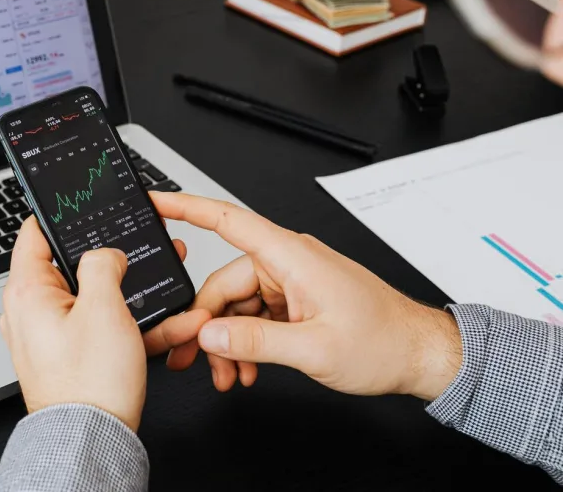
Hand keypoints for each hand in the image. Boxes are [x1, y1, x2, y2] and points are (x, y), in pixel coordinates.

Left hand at [1, 217, 204, 430]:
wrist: (91, 442)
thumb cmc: (89, 383)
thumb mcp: (104, 307)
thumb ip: (103, 264)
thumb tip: (105, 253)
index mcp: (28, 291)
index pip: (34, 233)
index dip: (60, 215)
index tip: (83, 207)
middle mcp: (31, 311)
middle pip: (73, 267)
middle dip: (115, 263)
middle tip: (141, 253)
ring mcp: (49, 335)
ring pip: (96, 302)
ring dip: (134, 299)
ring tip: (169, 298)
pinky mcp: (69, 356)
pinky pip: (103, 331)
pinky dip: (133, 328)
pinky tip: (170, 328)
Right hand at [147, 193, 462, 400]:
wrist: (419, 355)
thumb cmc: (384, 342)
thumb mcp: (312, 349)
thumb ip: (253, 341)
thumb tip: (209, 334)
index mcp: (291, 256)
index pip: (227, 220)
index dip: (186, 206)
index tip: (156, 201)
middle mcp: (288, 263)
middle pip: (223, 284)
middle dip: (208, 325)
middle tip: (197, 360)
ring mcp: (291, 282)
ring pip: (237, 305)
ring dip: (229, 342)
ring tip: (230, 374)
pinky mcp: (296, 300)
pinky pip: (255, 316)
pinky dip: (246, 342)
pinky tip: (247, 368)